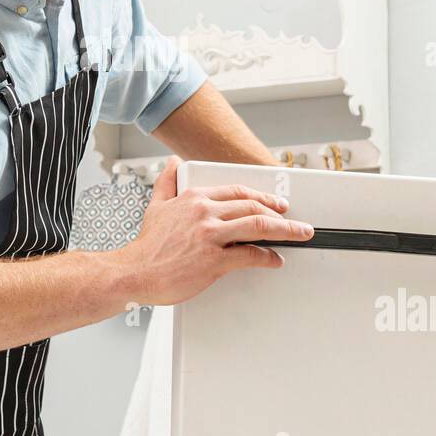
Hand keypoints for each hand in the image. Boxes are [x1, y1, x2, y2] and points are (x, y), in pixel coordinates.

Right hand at [113, 156, 314, 305]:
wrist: (134, 272)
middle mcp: (205, 212)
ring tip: (300, 234)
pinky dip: (268, 257)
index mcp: (195, 198)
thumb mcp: (156, 206)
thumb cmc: (147, 246)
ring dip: (286, 229)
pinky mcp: (214, 260)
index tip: (276, 203)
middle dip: (281, 213)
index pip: (238, 192)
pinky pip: (250, 255)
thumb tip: (174, 162)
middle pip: (254, 207)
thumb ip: (167, 182)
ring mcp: (211, 235)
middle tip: (295, 221)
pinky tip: (275, 260)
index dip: (262, 197)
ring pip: (258, 225)